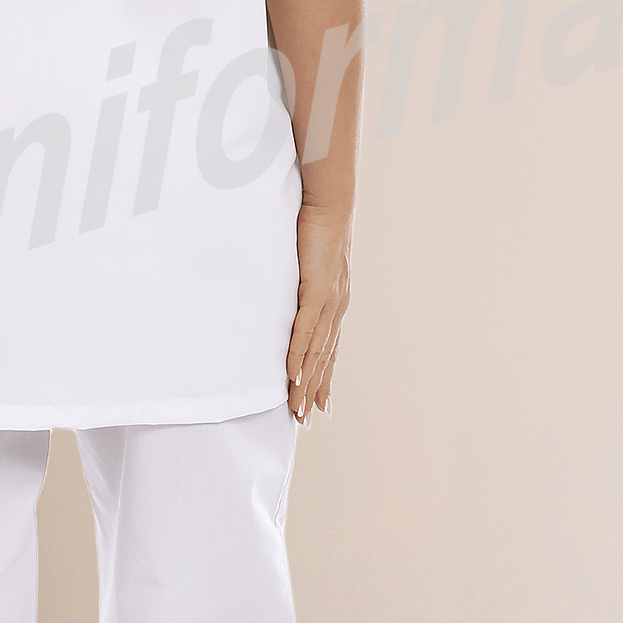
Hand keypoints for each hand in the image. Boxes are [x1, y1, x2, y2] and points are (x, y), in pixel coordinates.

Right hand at [286, 202, 350, 422]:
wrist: (330, 202)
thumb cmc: (315, 226)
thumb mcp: (305, 262)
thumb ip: (298, 282)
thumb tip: (285, 293)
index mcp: (334, 302)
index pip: (328, 348)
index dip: (322, 377)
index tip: (317, 404)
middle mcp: (337, 307)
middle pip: (324, 358)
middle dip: (314, 391)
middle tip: (303, 420)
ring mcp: (330, 301)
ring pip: (316, 351)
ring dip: (305, 382)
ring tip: (295, 408)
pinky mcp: (319, 291)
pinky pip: (306, 330)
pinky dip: (299, 355)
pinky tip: (293, 376)